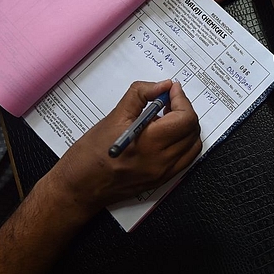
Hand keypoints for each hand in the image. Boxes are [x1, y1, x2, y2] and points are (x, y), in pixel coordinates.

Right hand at [46, 80, 201, 215]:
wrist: (80, 187)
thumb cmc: (90, 155)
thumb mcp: (114, 116)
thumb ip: (140, 95)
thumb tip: (162, 86)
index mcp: (150, 143)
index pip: (185, 118)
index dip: (181, 99)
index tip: (171, 90)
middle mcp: (161, 161)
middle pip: (192, 130)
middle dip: (184, 110)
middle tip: (168, 101)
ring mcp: (163, 173)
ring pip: (193, 144)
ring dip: (186, 126)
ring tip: (168, 117)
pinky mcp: (161, 180)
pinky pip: (186, 159)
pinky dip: (184, 143)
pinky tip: (168, 135)